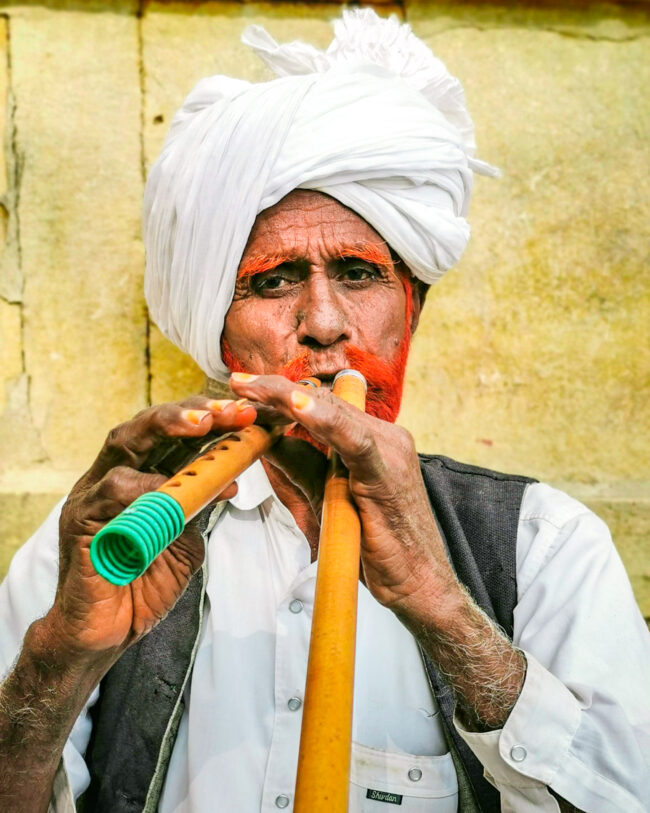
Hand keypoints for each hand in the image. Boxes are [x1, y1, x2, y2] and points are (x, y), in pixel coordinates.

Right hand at [46, 397, 256, 663]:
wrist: (107, 635)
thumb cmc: (144, 583)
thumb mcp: (184, 540)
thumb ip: (199, 508)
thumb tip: (231, 478)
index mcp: (140, 476)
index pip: (174, 436)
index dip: (210, 420)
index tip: (249, 416)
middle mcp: (114, 475)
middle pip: (148, 425)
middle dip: (191, 412)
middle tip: (230, 410)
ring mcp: (93, 493)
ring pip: (124, 441)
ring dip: (167, 428)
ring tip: (204, 425)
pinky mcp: (79, 519)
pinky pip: (113, 490)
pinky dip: (147, 484)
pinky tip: (174, 486)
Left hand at [229, 374, 462, 621]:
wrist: (420, 585)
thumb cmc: (376, 547)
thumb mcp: (327, 499)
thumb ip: (303, 467)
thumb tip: (267, 442)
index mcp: (371, 440)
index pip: (321, 406)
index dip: (280, 396)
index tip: (243, 389)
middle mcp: (384, 437)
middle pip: (324, 402)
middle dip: (277, 391)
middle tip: (237, 382)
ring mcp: (390, 451)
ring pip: (335, 412)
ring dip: (289, 398)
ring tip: (253, 389)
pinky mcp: (389, 472)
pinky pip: (353, 440)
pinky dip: (324, 421)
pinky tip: (296, 407)